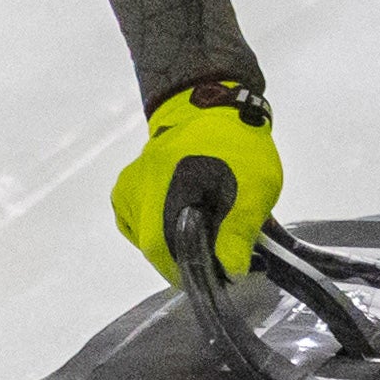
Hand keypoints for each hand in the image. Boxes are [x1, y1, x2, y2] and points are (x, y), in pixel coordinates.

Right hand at [110, 81, 281, 281]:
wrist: (212, 106)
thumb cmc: (238, 146)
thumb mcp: (256, 187)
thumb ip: (241, 230)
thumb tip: (231, 272)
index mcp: (164, 194)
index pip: (172, 259)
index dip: (199, 271)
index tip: (224, 269)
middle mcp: (136, 197)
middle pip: (160, 251)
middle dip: (191, 256)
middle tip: (222, 248)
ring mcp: (126, 193)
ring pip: (150, 240)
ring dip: (178, 241)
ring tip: (208, 222)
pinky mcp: (123, 190)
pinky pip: (139, 227)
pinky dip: (161, 228)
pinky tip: (183, 212)